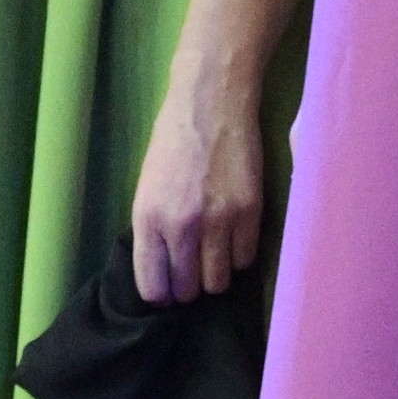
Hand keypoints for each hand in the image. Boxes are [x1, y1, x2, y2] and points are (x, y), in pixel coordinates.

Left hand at [127, 71, 272, 308]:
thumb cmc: (173, 141)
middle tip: (193, 270)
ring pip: (219, 282)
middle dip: (189, 287)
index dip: (162, 295)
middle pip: (188, 290)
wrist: (212, 103)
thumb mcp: (147, 188)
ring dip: (216, 275)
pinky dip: (239, 254)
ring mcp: (219, 221)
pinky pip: (247, 259)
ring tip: (214, 254)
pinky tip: (234, 236)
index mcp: (148, 219)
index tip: (168, 291)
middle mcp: (182, 226)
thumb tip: (163, 273)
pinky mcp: (251, 212)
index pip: (153, 287)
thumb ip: (153, 231)